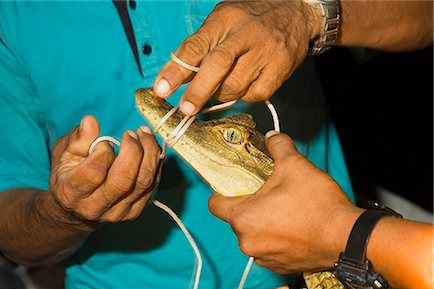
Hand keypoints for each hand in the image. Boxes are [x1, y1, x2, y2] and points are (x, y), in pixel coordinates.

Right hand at [48, 115, 161, 224]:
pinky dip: (156, 163)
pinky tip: (150, 148)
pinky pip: (152, 185)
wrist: (75, 210)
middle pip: (124, 180)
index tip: (104, 143)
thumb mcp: (63, 154)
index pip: (95, 173)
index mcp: (72, 193)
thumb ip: (77, 138)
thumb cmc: (68, 175)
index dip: (103, 152)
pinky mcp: (134, 212)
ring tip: (145, 134)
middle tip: (132, 132)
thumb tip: (91, 121)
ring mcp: (117, 212)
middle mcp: (95, 207)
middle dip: (133, 150)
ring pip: (143, 182)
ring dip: (150, 153)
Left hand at [154, 1, 320, 114]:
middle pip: (217, 66)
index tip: (161, 88)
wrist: (295, 12)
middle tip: (186, 108)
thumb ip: (200, 46)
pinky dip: (243, 97)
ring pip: (235, 86)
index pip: (196, 46)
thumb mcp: (222, 22)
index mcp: (225, 18)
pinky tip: (242, 87)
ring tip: (219, 89)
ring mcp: (265, 52)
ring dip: (220, 95)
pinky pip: (254, 95)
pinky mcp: (280, 70)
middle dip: (198, 91)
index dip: (176, 70)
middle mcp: (246, 34)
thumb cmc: (250, 20)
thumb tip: (175, 77)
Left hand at [208, 131, 362, 273]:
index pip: (215, 204)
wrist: (347, 237)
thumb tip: (273, 137)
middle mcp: (248, 242)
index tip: (234, 185)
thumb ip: (278, 147)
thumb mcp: (295, 165)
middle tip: (269, 193)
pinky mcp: (280, 266)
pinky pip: (269, 248)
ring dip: (264, 223)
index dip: (222, 191)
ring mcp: (264, 257)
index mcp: (244, 218)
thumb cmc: (317, 206)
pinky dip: (277, 238)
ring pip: (254, 234)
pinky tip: (294, 226)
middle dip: (251, 205)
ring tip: (285, 210)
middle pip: (237, 218)